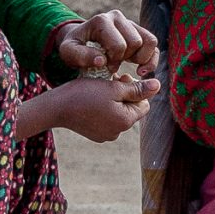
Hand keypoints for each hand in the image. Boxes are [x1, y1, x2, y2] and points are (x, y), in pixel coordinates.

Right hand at [22, 71, 157, 143]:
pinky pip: (106, 120)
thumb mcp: (113, 87)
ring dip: (113, 101)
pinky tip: (91, 102)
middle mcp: (118, 132)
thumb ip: (137, 88)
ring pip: (118, 114)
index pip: (144, 104)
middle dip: (124, 95)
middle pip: (131, 110)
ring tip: (99, 90)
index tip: (121, 78)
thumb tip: (158, 85)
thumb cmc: (84, 94)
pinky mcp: (95, 135)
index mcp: (126, 121)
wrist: (56, 107)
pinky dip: (103, 110)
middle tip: (110, 81)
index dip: (135, 89)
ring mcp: (106, 135)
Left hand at [49, 11, 158, 76]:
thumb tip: (102, 60)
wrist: (79, 41)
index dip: (114, 61)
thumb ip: (80, 55)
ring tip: (128, 65)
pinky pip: (153, 44)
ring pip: (149, 41)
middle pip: (135, 42)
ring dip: (141, 58)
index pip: (119, 45)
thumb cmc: (74, 47)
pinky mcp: (138, 31)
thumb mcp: (68, 52)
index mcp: (101, 21)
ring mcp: (130, 23)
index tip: (104, 66)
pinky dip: (151, 60)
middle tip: (112, 65)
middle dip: (126, 59)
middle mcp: (118, 17)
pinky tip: (141, 70)